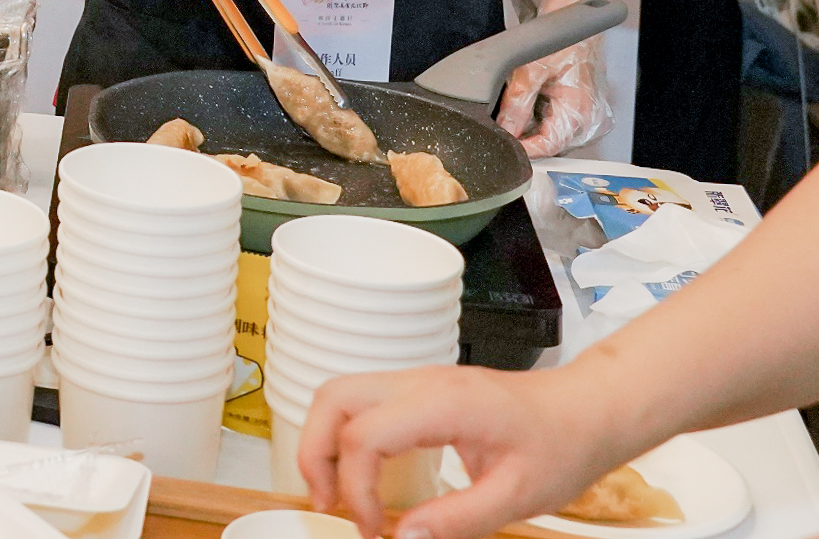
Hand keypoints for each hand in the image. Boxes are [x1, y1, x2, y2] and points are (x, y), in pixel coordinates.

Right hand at [300, 364, 622, 538]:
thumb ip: (459, 519)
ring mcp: (417, 380)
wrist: (588, 410)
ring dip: (324, 439)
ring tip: (335, 490)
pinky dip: (346, 433)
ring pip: (339, 393)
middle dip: (316, 453)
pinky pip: (363, 400)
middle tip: (326, 503)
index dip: (356, 489)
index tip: (373, 530)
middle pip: (333, 399)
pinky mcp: (420, 389)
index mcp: (443, 403)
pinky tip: (362, 470)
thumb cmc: (563, 445)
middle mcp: (421, 381)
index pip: (365, 436)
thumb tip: (403, 538)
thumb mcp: (519, 495)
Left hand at [499, 0, 613, 156]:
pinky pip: (549, 120)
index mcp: (581, 112)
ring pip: (546, 132)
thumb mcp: (529, 71)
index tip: (497, 145)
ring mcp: (581, 112)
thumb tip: (502, 132)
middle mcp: (586, 118)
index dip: (520, 148)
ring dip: (525, 125)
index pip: (548, 146)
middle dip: (521, 136)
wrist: (573, 9)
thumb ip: (515, 105)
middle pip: (547, 143)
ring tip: (506, 108)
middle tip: (494, 125)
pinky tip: (518, 101)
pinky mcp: (572, 104)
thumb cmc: (561, 35)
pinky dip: (532, 115)